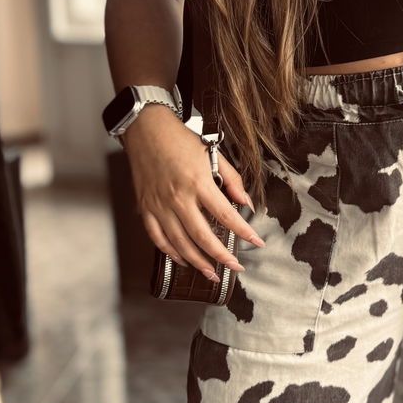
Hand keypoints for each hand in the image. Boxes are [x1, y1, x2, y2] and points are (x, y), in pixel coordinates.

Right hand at [122, 105, 264, 276]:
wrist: (147, 129)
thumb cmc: (181, 140)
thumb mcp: (213, 154)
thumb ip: (232, 180)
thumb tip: (247, 203)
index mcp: (198, 183)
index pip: (226, 215)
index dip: (244, 232)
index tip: (257, 243)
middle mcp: (178, 198)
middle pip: (202, 236)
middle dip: (221, 256)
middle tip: (235, 268)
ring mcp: (159, 205)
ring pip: (179, 243)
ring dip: (197, 262)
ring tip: (211, 273)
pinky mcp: (145, 208)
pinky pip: (157, 237)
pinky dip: (170, 252)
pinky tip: (182, 260)